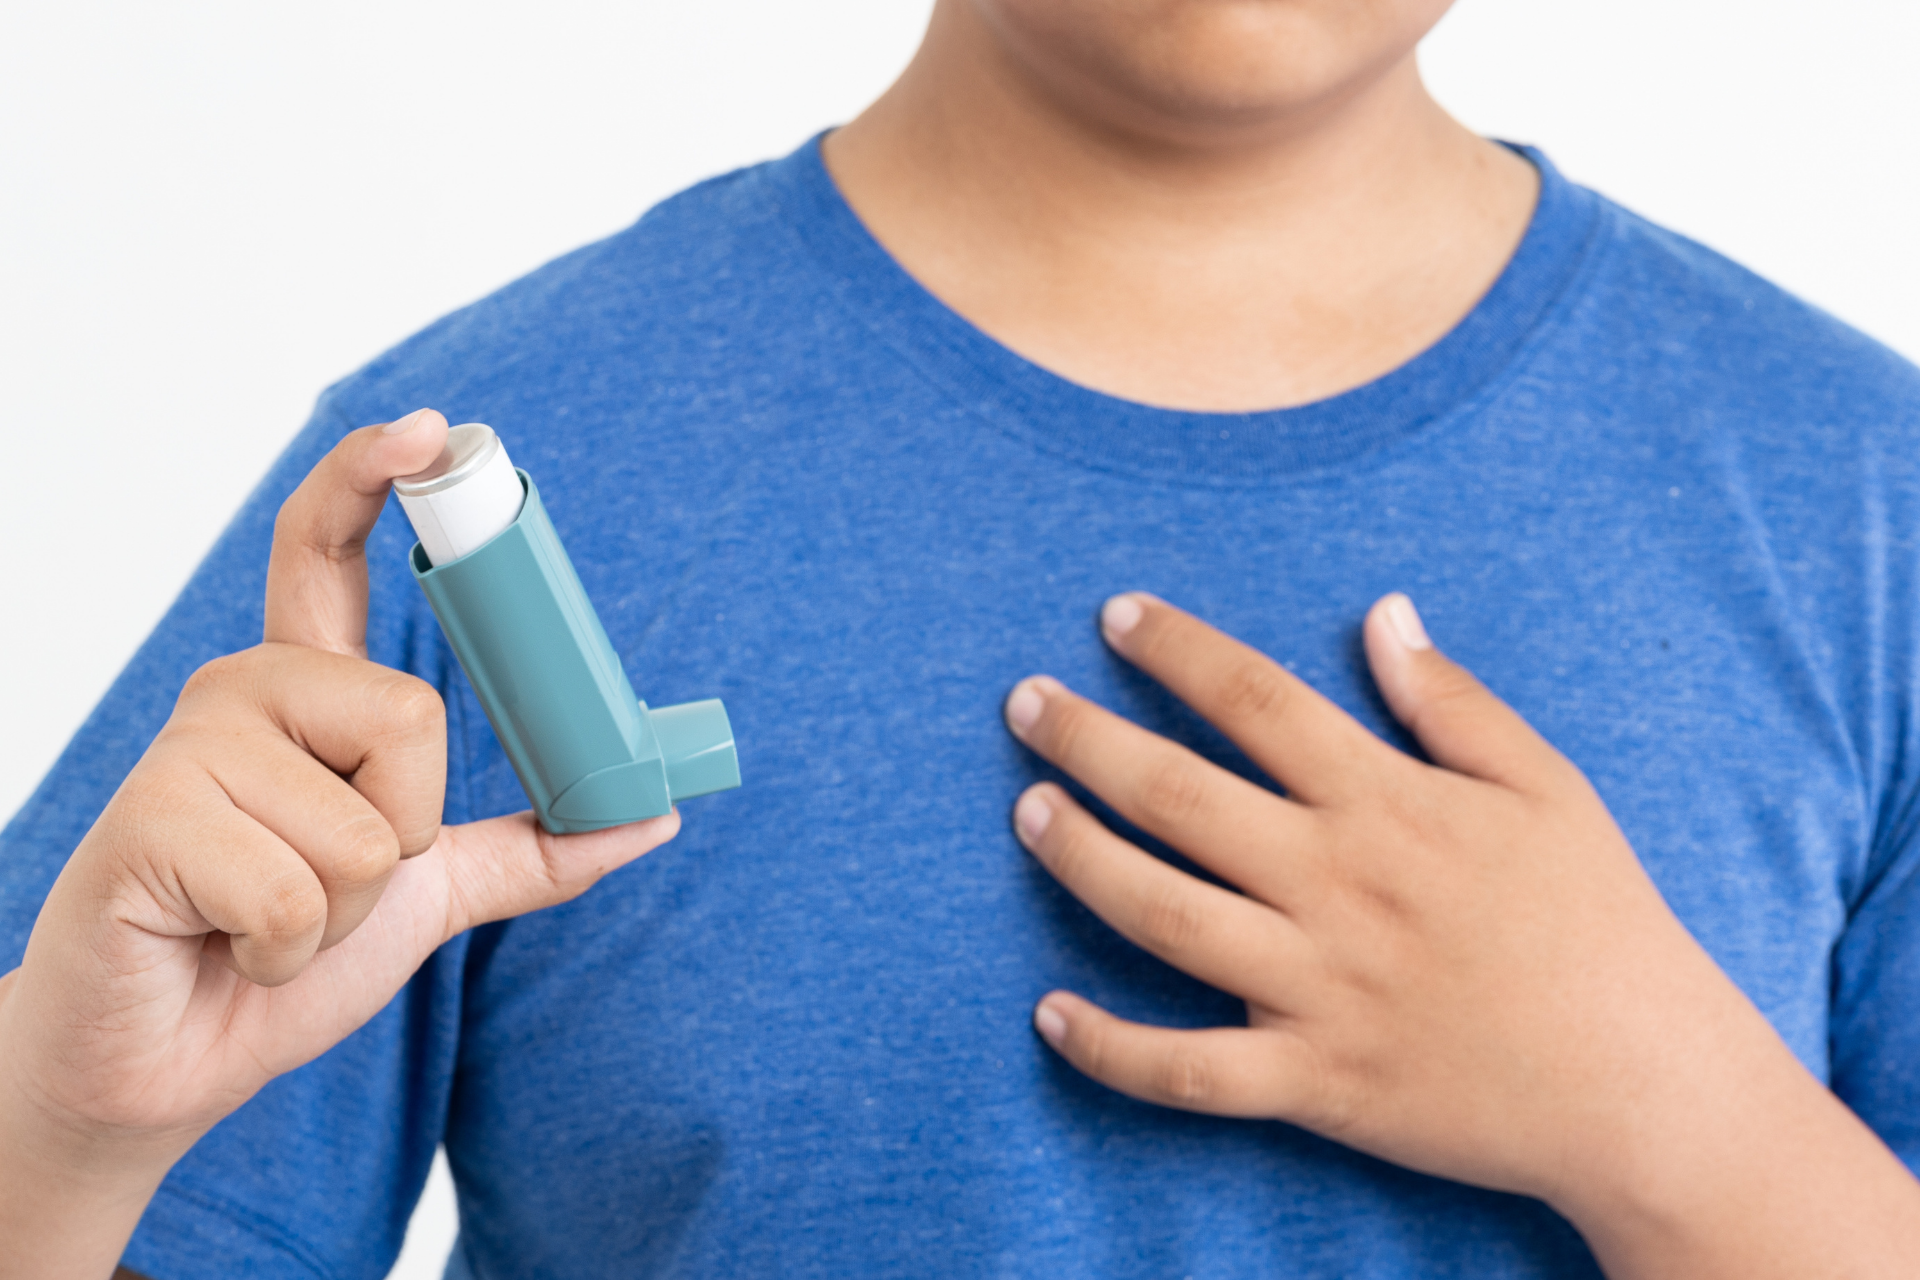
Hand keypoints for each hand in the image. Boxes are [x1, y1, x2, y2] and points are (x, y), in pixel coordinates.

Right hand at [0, 410, 677, 1276]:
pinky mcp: (149, 820)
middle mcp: (243, 693)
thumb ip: (529, 847)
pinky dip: (292, 948)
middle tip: (328, 882)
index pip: (329, 547)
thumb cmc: (278, 958)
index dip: (373, 478)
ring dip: (345, 911)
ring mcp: (189, 749)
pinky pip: (303, 890)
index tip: (431, 431)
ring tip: (266, 922)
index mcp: (307, 691)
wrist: (170, 1062)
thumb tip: (653, 817)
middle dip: (407, 840)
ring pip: (370, 826)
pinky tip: (229, 944)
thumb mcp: (428, 892)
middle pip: (413, 719)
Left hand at [1005, 592, 1919, 1278]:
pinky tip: (1048, 1015)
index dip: (1175, 648)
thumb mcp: (1547, 785)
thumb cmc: (1600, 922)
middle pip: (1179, 796)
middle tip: (1024, 704)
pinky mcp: (1313, 1082)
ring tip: (1028, 813)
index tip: (1114, 615)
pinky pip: (1188, 1071)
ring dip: (1082, 862)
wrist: (1646, 1083)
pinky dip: (1111, 1049)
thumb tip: (1383, 611)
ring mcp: (1316, 988)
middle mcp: (1336, 885)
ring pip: (1162, 918)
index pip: (1255, 699)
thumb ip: (1453, 700)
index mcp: (1388, 803)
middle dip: (1089, 740)